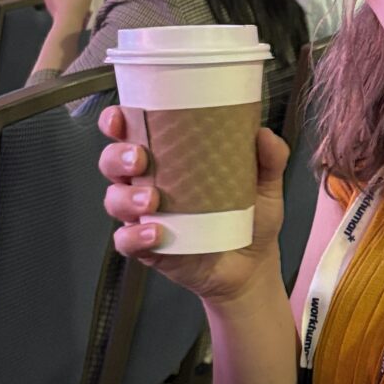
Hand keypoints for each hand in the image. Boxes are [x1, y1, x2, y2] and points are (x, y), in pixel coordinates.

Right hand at [99, 107, 289, 306]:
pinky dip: (135, 236)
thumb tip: (265, 134)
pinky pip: (126, 241)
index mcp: (169, 159)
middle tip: (140, 157)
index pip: (132, 132)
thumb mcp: (265, 185)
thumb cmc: (251, 218)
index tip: (120, 117)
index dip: (117, 121)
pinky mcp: (148, 248)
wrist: (253, 266)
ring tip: (152, 200)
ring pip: (114, 200)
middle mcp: (149, 183)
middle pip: (113, 162)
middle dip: (118, 156)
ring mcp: (145, 216)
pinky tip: (156, 233)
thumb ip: (270, 158)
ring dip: (126, 196)